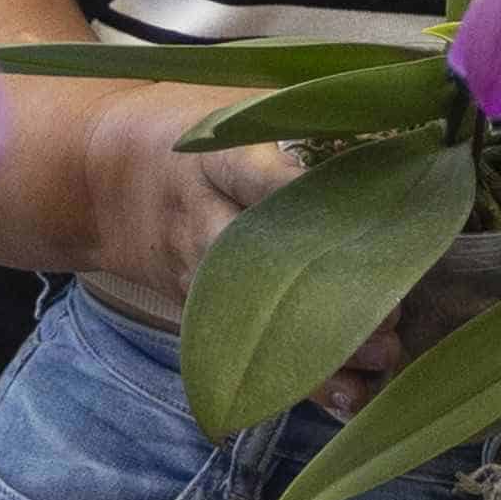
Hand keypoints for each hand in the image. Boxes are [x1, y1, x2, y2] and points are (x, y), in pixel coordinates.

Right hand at [80, 85, 403, 421]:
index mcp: (212, 159)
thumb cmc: (191, 129)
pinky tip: (352, 396)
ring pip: (252, 325)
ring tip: (384, 360)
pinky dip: (299, 381)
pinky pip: (248, 354)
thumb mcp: (234, 102)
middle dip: (321, 294)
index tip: (366, 215)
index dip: (303, 198)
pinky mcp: (200, 314)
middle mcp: (200, 222)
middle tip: (392, 311)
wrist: (97, 177)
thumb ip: (303, 114)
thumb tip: (403, 116)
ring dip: (319, 352)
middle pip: (256, 266)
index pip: (253, 177)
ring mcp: (196, 278)